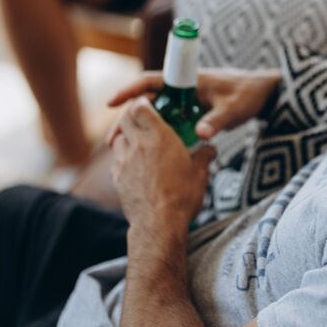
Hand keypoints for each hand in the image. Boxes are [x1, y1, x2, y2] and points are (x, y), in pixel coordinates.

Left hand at [107, 98, 216, 230]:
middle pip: (124, 119)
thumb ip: (204, 156)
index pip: (140, 106)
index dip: (142, 103)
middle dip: (131, 116)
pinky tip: (135, 164)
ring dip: (125, 136)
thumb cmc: (182, 196)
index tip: (149, 105)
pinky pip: (116, 159)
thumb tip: (210, 149)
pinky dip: (123, 157)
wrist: (159, 224)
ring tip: (138, 142)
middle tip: (142, 121)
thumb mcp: (199, 173)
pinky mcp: (117, 177)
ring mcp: (124, 161)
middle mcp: (137, 144)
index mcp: (158, 136)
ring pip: (117, 138)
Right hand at [109, 68, 282, 140]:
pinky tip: (148, 153)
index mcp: (188, 80)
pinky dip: (157, 134)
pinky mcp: (192, 113)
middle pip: (147, 101)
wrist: (267, 95)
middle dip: (127, 117)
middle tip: (112, 138)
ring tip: (122, 149)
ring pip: (156, 114)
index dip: (130, 90)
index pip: (151, 80)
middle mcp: (182, 89)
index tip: (112, 102)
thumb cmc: (249, 95)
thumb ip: (216, 122)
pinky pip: (169, 122)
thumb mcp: (233, 110)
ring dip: (140, 128)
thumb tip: (201, 136)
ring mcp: (186, 102)